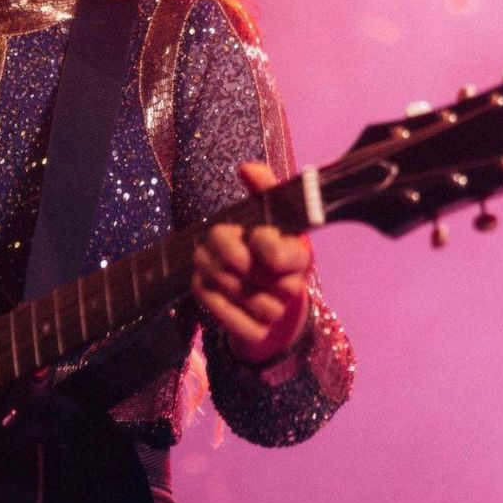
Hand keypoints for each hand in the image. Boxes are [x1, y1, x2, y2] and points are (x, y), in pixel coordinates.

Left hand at [191, 162, 310, 364]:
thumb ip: (263, 188)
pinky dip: (207, 296)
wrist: (264, 297)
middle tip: (207, 243)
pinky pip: (222, 313)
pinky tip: (203, 282)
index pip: (272, 251)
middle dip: (217, 251)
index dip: (256, 241)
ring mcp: (276, 313)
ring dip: (209, 272)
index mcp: (299, 254)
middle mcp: (292, 287)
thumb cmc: (265, 247)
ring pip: (230, 289)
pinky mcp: (256, 334)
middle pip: (241, 267)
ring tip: (205, 262)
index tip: (251, 232)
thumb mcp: (268, 215)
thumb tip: (247, 168)